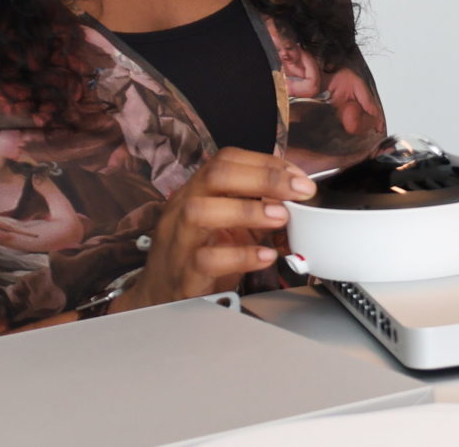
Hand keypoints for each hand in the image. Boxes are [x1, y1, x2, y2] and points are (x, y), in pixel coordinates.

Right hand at [114, 148, 314, 309]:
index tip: (298, 177)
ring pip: (200, 211)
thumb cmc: (198, 255)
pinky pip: (206, 260)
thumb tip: (295, 196)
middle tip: (299, 191)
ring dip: (247, 211)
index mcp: (195, 192)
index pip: (225, 161)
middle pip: (214, 176)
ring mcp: (178, 241)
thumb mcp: (226, 225)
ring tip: (281, 218)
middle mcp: (182, 209)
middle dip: (263, 177)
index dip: (265, 163)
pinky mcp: (182, 275)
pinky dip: (242, 256)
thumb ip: (255, 207)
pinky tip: (266, 256)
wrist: (159, 298)